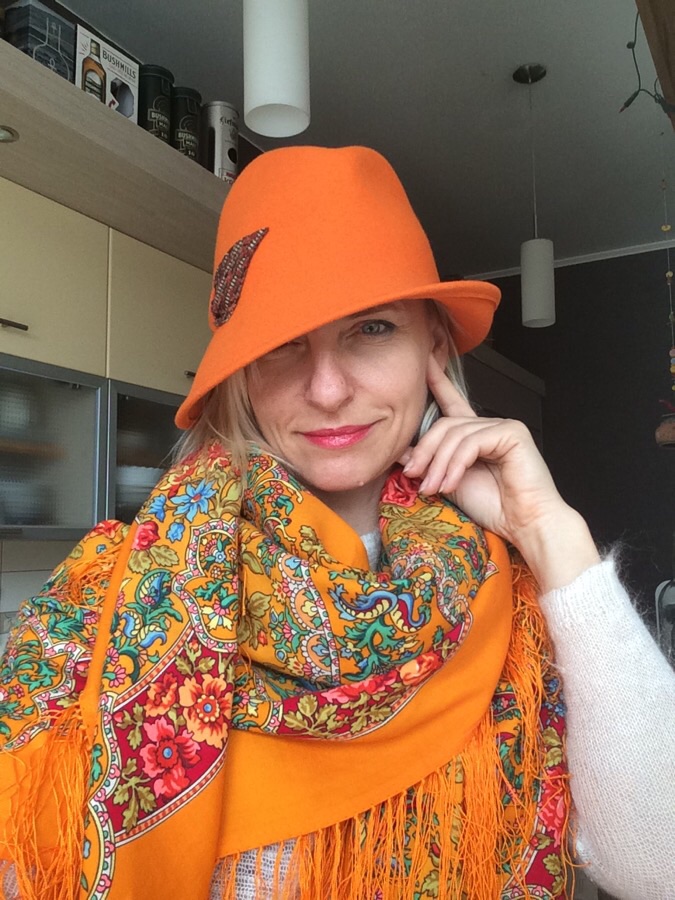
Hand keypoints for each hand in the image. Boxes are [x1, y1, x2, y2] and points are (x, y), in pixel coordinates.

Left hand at [398, 357, 599, 590]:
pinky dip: (456, 464)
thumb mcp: (450, 482)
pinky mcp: (512, 433)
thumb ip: (431, 464)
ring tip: (432, 488)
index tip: (424, 363)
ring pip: (455, 435)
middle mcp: (489, 426)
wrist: (525, 524)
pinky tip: (451, 483)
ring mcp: (502, 427)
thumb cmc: (495, 507)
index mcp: (475, 436)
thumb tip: (403, 452)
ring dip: (438, 464)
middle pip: (444, 424)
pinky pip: (472, 442)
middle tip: (415, 477)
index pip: (452, 403)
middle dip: (425, 452)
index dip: (438, 382)